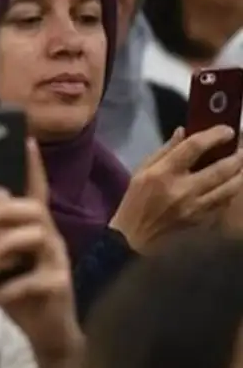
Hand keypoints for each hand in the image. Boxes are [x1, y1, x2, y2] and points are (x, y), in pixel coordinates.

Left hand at [0, 140, 80, 358]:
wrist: (39, 326)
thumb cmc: (10, 285)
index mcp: (28, 226)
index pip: (32, 189)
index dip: (30, 166)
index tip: (25, 139)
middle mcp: (47, 237)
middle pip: (34, 209)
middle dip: (8, 209)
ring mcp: (57, 260)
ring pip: (41, 238)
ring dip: (10, 245)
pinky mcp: (60, 285)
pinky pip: (42, 279)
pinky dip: (17, 285)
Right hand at [111, 126, 242, 250]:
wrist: (135, 237)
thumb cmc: (135, 200)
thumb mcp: (141, 171)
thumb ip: (164, 151)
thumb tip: (183, 132)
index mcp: (163, 173)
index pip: (194, 147)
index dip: (215, 135)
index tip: (227, 130)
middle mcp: (183, 189)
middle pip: (221, 168)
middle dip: (238, 154)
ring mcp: (196, 207)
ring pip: (231, 187)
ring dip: (241, 172)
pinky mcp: (203, 219)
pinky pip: (226, 202)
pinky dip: (233, 190)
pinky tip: (234, 183)